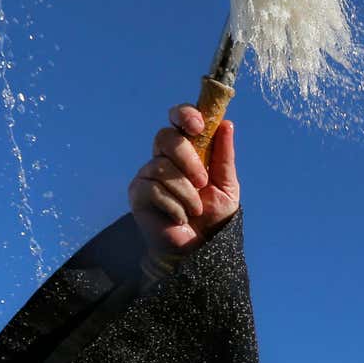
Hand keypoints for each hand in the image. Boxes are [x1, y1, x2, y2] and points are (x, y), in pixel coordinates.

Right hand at [128, 105, 239, 252]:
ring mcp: (148, 174)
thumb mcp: (226, 184)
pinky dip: (174, 205)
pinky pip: (153, 188)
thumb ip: (224, 155)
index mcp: (187, 150)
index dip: (185, 115)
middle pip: (165, 137)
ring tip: (195, 210)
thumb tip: (226, 123)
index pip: (178, 119)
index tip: (199, 126)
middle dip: (187, 158)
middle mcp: (164, 157)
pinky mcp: (137, 193)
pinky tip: (180, 218)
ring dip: (185, 191)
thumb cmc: (214, 215)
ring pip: (161, 166)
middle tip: (202, 182)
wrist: (202, 247)